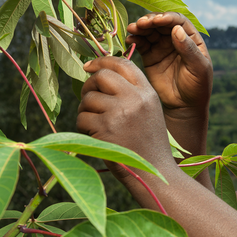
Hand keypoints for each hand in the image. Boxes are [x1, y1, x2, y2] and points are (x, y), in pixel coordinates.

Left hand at [77, 56, 171, 181]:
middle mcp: (135, 99)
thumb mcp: (149, 112)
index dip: (102, 61)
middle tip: (89, 99)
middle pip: (102, 76)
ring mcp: (120, 113)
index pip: (123, 63)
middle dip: (89, 85)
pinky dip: (84, 127)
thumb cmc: (148, 145)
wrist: (154, 174)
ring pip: (88, 99)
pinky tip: (96, 137)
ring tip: (96, 125)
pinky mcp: (105, 128)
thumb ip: (132, 93)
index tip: (89, 66)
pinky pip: (82, 118)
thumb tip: (99, 75)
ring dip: (86, 111)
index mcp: (148, 93)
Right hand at [126, 12, 212, 116]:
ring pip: (150, 31)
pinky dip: (135, 39)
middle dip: (151, 20)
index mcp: (191, 39)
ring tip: (133, 29)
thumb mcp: (198, 68)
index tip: (158, 20)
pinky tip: (130, 39)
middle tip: (142, 23)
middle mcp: (176, 39)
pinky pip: (141, 43)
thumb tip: (177, 29)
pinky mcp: (150, 56)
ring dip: (140, 27)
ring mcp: (162, 47)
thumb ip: (189, 49)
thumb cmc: (197, 87)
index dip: (168, 18)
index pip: (179, 21)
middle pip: (161, 23)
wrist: (183, 106)